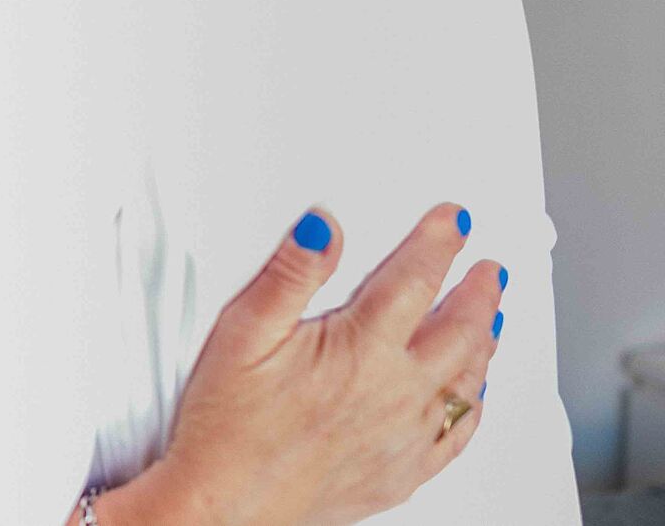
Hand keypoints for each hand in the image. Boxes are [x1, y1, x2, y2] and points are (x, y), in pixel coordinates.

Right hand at [93, 204, 504, 525]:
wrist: (225, 504)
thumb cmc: (227, 424)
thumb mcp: (243, 330)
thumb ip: (290, 273)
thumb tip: (324, 228)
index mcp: (361, 349)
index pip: (415, 280)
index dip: (437, 243)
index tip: (452, 221)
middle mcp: (396, 393)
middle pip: (459, 330)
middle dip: (478, 292)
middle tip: (489, 269)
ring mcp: (405, 438)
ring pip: (468, 382)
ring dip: (485, 342)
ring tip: (493, 319)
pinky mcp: (401, 474)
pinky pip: (458, 437)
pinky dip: (476, 408)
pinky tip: (475, 397)